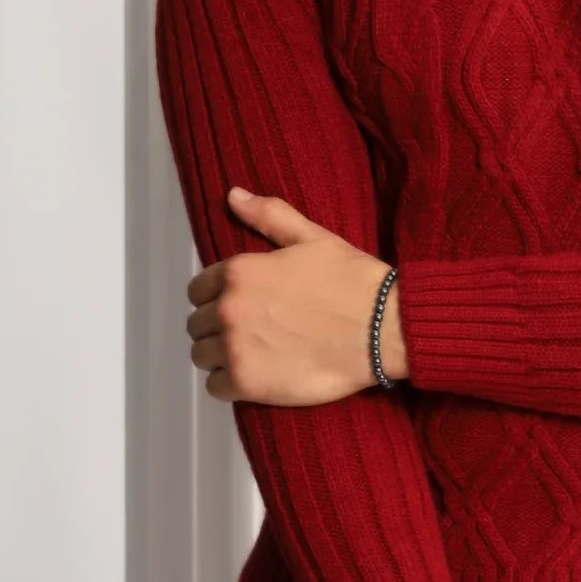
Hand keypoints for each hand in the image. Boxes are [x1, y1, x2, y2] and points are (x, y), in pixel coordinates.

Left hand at [184, 187, 407, 404]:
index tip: (243, 304)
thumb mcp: (312, 237)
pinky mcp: (248, 384)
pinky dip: (230, 384)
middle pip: (198, 324)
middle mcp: (228, 309)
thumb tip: (232, 195)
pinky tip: (255, 376)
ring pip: (202, 355)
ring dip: (221, 355)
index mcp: (238, 272)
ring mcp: (235, 349)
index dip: (218, 296)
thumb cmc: (351, 280)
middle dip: (219, 326)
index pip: (198, 289)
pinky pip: (216, 387)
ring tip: (252, 354)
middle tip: (253, 330)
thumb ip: (268, 215)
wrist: (382, 328)